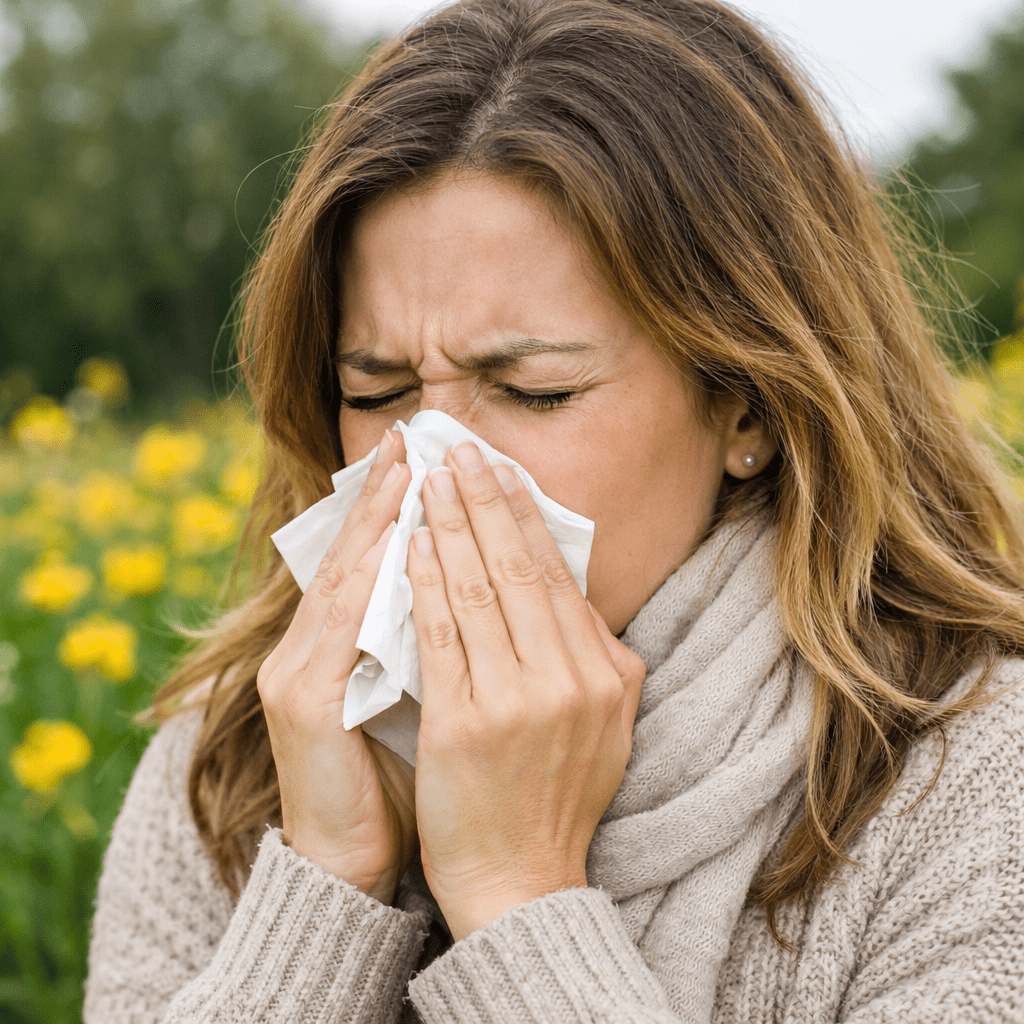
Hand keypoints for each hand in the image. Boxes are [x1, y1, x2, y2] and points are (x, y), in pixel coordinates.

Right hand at [257, 430, 416, 903]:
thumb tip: (483, 586)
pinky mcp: (301, 705)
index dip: (393, 507)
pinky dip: (366, 585)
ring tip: (403, 473)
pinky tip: (393, 547)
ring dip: (372, 524)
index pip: (370, 561)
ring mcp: (297, 672)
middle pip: (349, 556)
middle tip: (410, 441)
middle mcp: (306, 648)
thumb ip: (435, 641)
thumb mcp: (418, 694)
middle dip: (381, 496)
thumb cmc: (398, 776)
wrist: (350, 861)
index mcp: (337, 645)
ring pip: (340, 582)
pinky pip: (339, 633)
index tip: (425, 456)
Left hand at [406, 441, 644, 939]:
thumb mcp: (607, 727)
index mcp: (606, 676)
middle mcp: (569, 680)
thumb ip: (601, 662)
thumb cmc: (557, 800)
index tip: (499, 472)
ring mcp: (518, 701)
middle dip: (484, 501)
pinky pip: (440, 634)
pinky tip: (408, 544)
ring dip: (449, 527)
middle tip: (459, 450)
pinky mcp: (465, 723)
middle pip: (520, 568)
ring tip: (427, 481)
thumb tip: (580, 601)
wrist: (523, 883)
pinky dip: (423, 582)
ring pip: (478, 590)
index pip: (558, 576)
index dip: (524, 516)